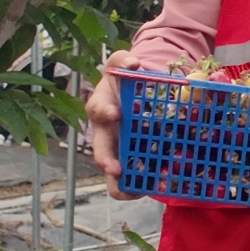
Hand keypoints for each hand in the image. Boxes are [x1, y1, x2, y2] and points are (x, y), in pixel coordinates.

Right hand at [85, 51, 140, 199]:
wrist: (135, 89)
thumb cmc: (124, 77)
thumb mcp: (122, 63)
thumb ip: (125, 59)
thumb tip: (134, 63)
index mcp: (102, 106)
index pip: (98, 109)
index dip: (106, 111)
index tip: (116, 113)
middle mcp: (106, 131)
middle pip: (100, 149)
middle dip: (106, 160)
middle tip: (115, 169)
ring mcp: (118, 146)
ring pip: (112, 169)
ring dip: (120, 182)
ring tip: (132, 191)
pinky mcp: (133, 156)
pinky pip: (131, 175)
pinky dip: (138, 185)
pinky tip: (151, 189)